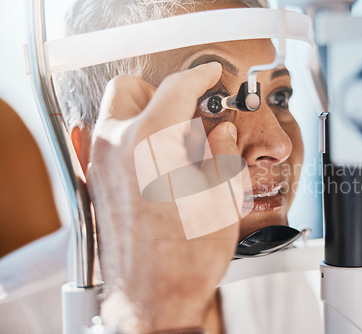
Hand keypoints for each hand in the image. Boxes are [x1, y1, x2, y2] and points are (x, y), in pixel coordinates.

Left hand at [87, 63, 241, 332]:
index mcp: (151, 141)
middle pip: (131, 90)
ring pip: (118, 115)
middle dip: (162, 92)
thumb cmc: (185, 257)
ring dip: (147, 115)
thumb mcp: (222, 196)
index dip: (200, 76)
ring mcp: (101, 166)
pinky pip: (113, 142)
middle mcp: (117, 147)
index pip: (176, 87)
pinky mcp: (98, 185)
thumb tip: (222, 132)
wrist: (153, 298)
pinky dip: (136, 139)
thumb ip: (223, 151)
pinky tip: (164, 166)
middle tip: (190, 110)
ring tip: (180, 142)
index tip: (210, 75)